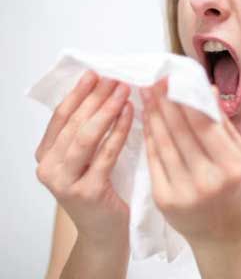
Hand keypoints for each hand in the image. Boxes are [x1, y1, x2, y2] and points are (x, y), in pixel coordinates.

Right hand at [35, 70, 133, 245]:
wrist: (104, 230)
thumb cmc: (98, 189)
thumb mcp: (84, 159)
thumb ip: (85, 131)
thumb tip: (103, 92)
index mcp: (46, 155)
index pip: (60, 116)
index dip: (78, 93)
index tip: (94, 74)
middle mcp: (49, 168)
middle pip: (74, 123)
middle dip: (95, 98)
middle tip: (115, 79)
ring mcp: (65, 182)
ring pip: (85, 137)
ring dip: (106, 110)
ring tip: (123, 91)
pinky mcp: (87, 192)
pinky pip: (106, 154)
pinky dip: (119, 131)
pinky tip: (130, 113)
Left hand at [139, 78, 240, 245]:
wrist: (222, 234)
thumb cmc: (235, 189)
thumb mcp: (240, 156)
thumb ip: (223, 124)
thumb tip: (207, 89)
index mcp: (232, 167)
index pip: (203, 125)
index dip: (185, 99)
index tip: (172, 80)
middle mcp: (208, 181)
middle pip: (180, 132)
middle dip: (164, 102)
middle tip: (153, 81)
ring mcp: (184, 193)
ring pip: (163, 144)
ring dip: (153, 116)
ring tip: (146, 95)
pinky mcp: (164, 201)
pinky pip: (154, 161)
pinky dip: (149, 137)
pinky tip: (147, 120)